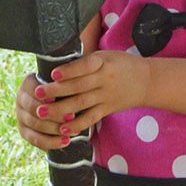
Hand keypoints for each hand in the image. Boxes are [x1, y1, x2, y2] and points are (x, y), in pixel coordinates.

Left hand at [28, 50, 150, 143]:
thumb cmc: (121, 64)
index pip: (85, 66)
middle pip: (79, 86)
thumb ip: (86, 62)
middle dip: (56, 91)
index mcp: (104, 62)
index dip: (69, 71)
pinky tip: (62, 129)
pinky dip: (76, 125)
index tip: (52, 74)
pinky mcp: (107, 109)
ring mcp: (106, 96)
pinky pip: (90, 119)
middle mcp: (105, 79)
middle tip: (38, 93)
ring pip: (81, 103)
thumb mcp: (106, 56)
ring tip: (42, 112)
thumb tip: (57, 67)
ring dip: (60, 109)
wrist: (147, 81)